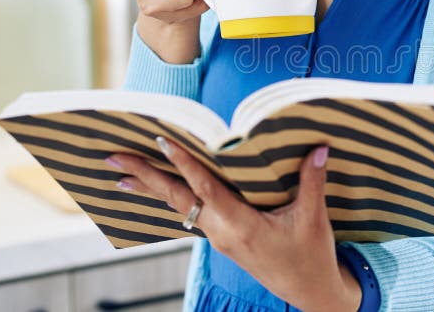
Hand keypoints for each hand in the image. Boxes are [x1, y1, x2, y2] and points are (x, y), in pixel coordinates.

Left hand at [105, 138, 361, 311]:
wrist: (308, 292)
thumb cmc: (310, 256)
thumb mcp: (312, 218)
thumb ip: (312, 181)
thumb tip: (319, 146)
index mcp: (241, 226)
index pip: (206, 189)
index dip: (185, 164)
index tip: (162, 142)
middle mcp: (222, 232)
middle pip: (177, 200)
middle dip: (145, 178)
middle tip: (115, 158)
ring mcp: (220, 237)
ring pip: (180, 207)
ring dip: (153, 188)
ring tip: (123, 175)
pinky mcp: (224, 238)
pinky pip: (191, 214)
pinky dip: (172, 198)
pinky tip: (160, 190)